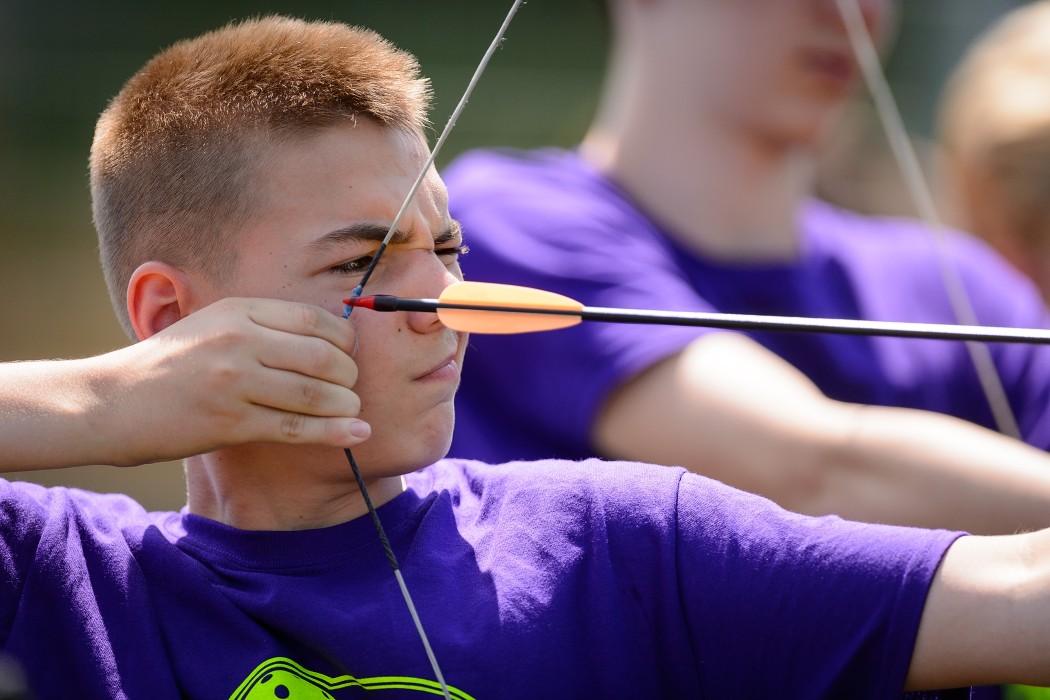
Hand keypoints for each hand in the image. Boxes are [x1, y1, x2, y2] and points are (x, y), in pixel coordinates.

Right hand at [0, 298, 367, 469]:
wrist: (109, 402)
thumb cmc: (165, 367)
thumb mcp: (209, 327)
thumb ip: (259, 327)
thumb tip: (322, 342)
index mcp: (238, 311)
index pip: (315, 319)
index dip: (343, 341)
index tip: (348, 356)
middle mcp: (239, 341)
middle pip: (323, 357)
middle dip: (349, 376)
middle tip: (350, 389)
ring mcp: (235, 382)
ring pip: (315, 394)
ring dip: (345, 406)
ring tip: (354, 413)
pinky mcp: (230, 422)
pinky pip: (295, 428)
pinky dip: (332, 433)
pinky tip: (355, 436)